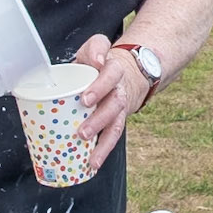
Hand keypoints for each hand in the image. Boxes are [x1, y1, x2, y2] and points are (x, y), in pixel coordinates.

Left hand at [70, 35, 149, 174]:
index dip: (100, 86)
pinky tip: (93, 164)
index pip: (111, 74)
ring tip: (91, 158)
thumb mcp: (97, 48)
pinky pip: (112, 137)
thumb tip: (96, 60)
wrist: (129, 74)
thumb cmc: (102, 64)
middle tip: (83, 132)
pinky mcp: (117, 122)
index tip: (85, 98)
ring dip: (104, 143)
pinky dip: (103, 152)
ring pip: (116, 126)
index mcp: (114, 70)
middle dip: (99, 120)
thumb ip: (94, 49)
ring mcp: (120, 108)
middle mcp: (120, 90)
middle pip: (114, 105)